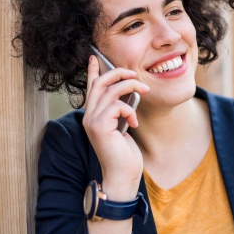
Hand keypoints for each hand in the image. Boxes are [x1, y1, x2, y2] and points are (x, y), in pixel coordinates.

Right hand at [82, 56, 149, 200]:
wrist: (122, 176)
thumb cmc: (124, 154)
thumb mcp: (122, 126)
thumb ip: (119, 111)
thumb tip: (129, 91)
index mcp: (93, 115)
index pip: (91, 88)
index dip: (92, 71)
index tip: (94, 57)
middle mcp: (88, 116)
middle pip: (100, 83)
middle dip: (118, 73)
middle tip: (135, 74)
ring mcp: (92, 121)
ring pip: (110, 91)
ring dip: (131, 87)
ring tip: (144, 92)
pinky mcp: (99, 127)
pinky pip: (117, 105)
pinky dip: (130, 110)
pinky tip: (134, 123)